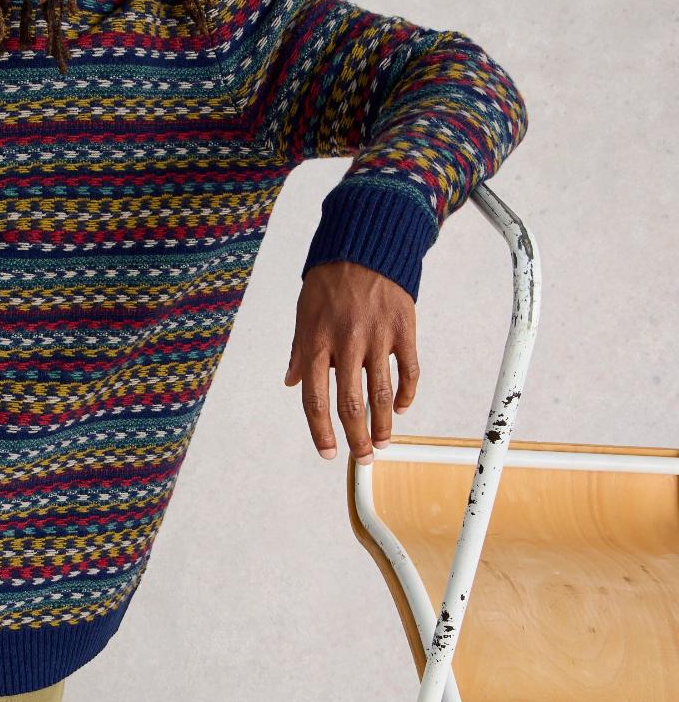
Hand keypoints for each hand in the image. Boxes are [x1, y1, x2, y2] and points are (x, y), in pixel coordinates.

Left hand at [283, 261, 419, 463]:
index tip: (328, 453)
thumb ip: (300, 350)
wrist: (364, 243)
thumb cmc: (329, 280)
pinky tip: (401, 408)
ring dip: (382, 424)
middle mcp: (345, 342)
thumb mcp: (304, 312)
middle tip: (362, 457)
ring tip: (382, 442)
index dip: (321, 431)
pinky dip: (406, 394)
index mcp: (316, 341)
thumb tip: (293, 383)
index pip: (316, 399)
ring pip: (381, 393)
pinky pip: (408, 371)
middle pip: (350, 403)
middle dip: (356, 437)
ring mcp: (376, 337)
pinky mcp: (403, 329)